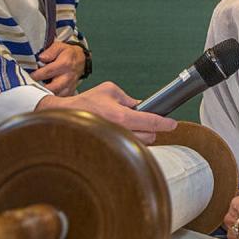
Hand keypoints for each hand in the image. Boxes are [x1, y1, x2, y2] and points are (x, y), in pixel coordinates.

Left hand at [33, 41, 85, 95]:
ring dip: (46, 95)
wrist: (80, 59)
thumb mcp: (59, 46)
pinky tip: (45, 95)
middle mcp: (68, 76)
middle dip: (40, 88)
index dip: (36, 75)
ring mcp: (70, 85)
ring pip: (57, 95)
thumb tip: (41, 58)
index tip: (29, 76)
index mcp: (65, 64)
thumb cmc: (67, 53)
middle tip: (31, 86)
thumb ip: (50, 51)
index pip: (47, 72)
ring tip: (37, 92)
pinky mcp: (70, 91)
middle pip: (52, 87)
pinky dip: (52, 99)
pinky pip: (60, 99)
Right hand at [35, 81, 175, 143]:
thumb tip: (141, 105)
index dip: (165, 123)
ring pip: (140, 144)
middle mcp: (119, 132)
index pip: (151, 122)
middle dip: (153, 129)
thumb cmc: (87, 102)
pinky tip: (127, 133)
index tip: (173, 123)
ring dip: (143, 136)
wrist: (65, 116)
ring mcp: (114, 142)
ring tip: (134, 126)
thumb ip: (129, 98)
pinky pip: (128, 147)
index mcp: (122, 116)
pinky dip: (132, 140)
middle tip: (149, 122)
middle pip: (150, 136)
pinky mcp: (109, 148)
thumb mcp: (111, 90)